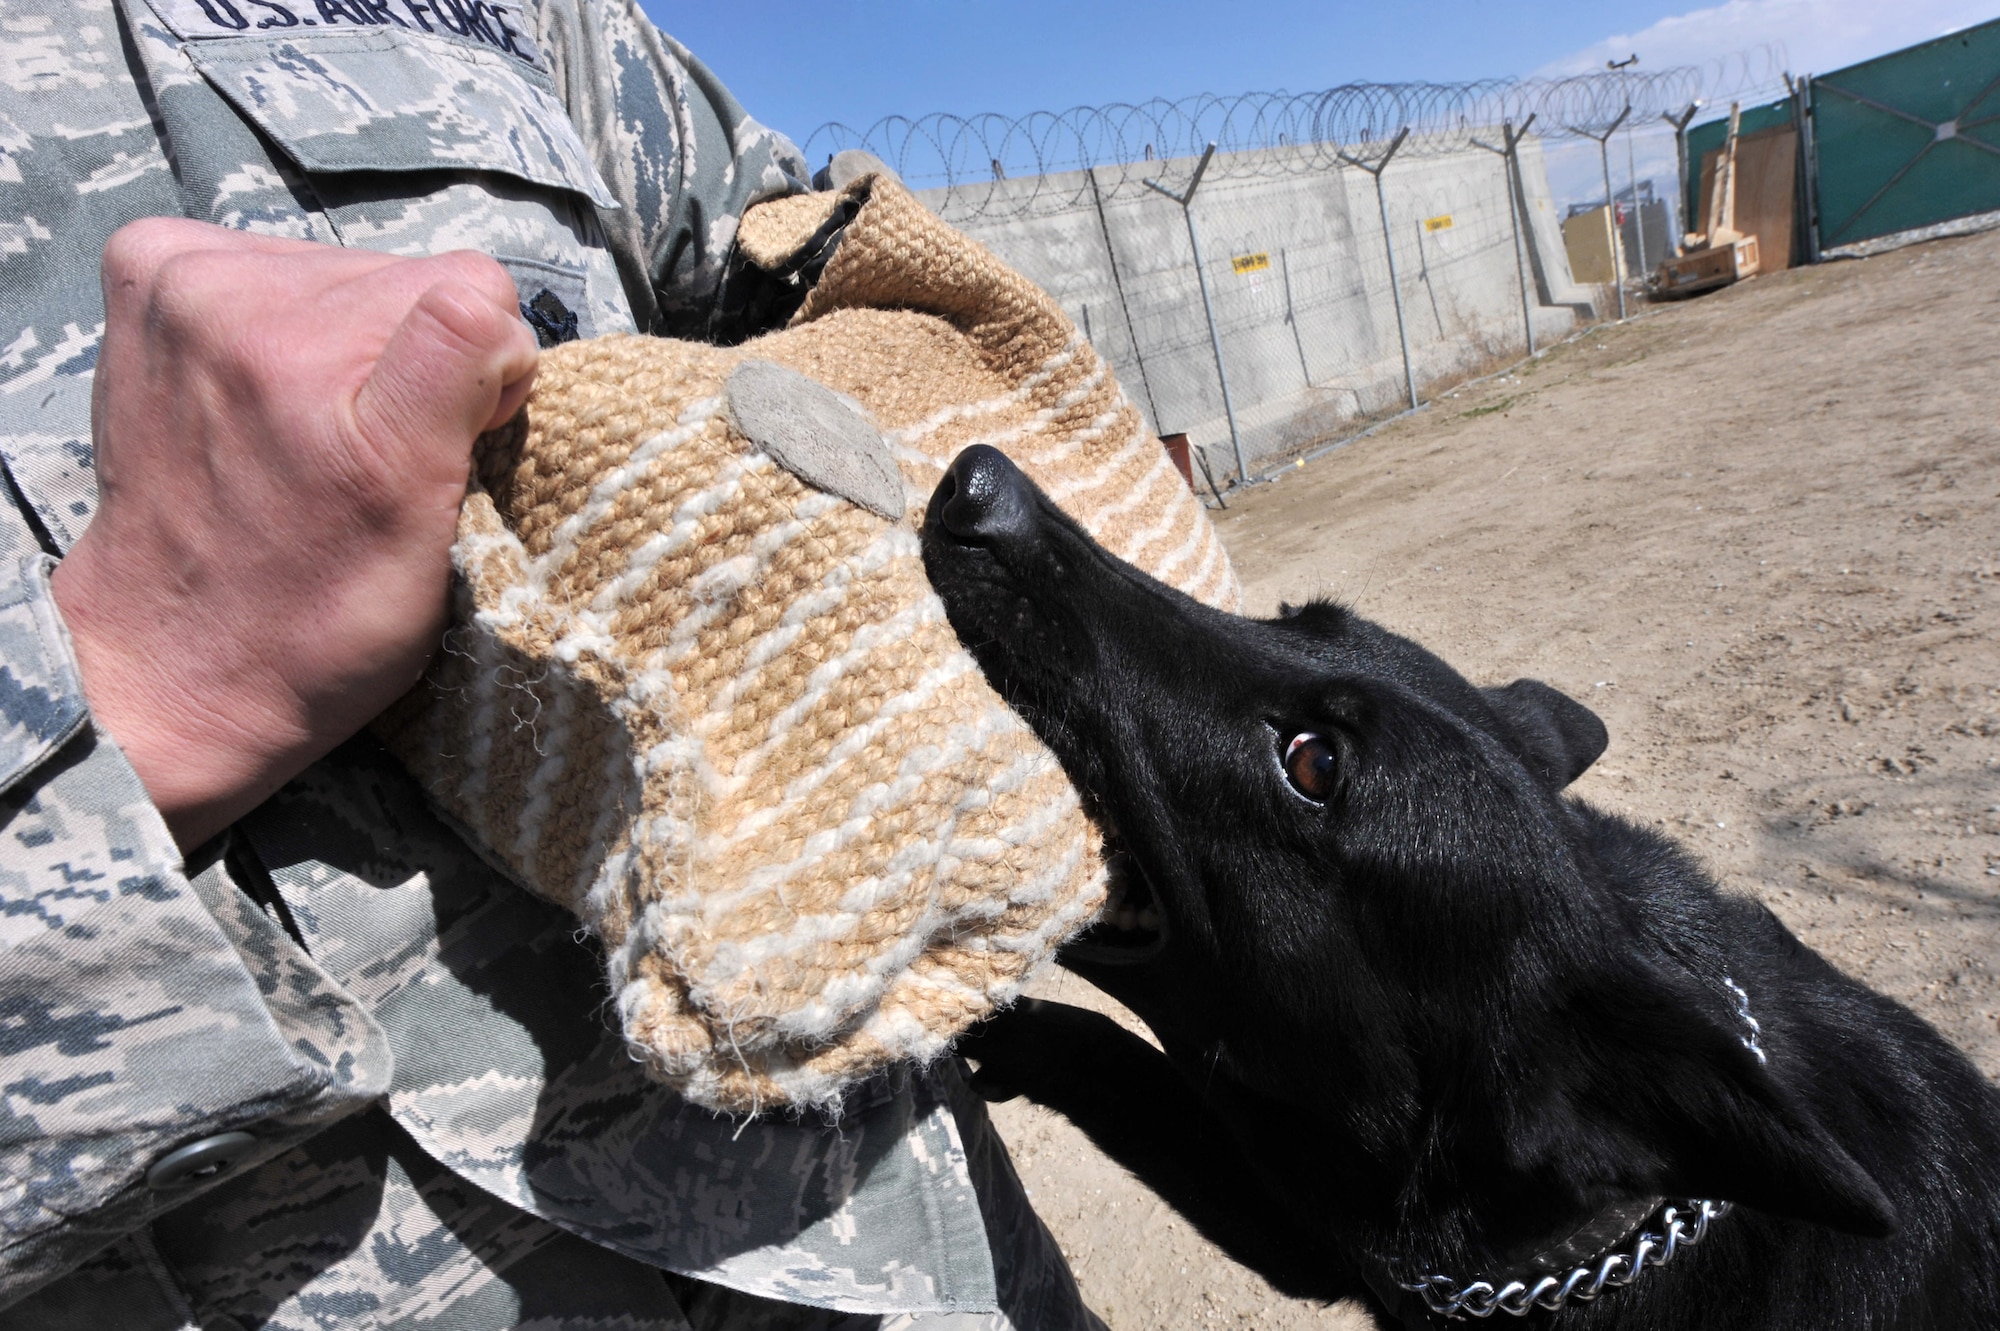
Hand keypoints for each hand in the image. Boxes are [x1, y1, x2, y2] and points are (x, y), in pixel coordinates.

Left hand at [52, 219, 537, 849]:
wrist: (175, 666)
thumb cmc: (315, 620)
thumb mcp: (418, 521)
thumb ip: (453, 374)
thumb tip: (483, 302)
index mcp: (306, 351)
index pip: (474, 286)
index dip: (486, 371)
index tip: (443, 446)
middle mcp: (226, 293)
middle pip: (409, 276)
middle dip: (415, 360)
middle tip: (372, 456)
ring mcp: (174, 278)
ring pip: (351, 273)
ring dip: (355, 347)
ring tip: (316, 438)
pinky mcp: (147, 275)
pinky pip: (277, 263)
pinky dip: (294, 322)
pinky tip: (273, 396)